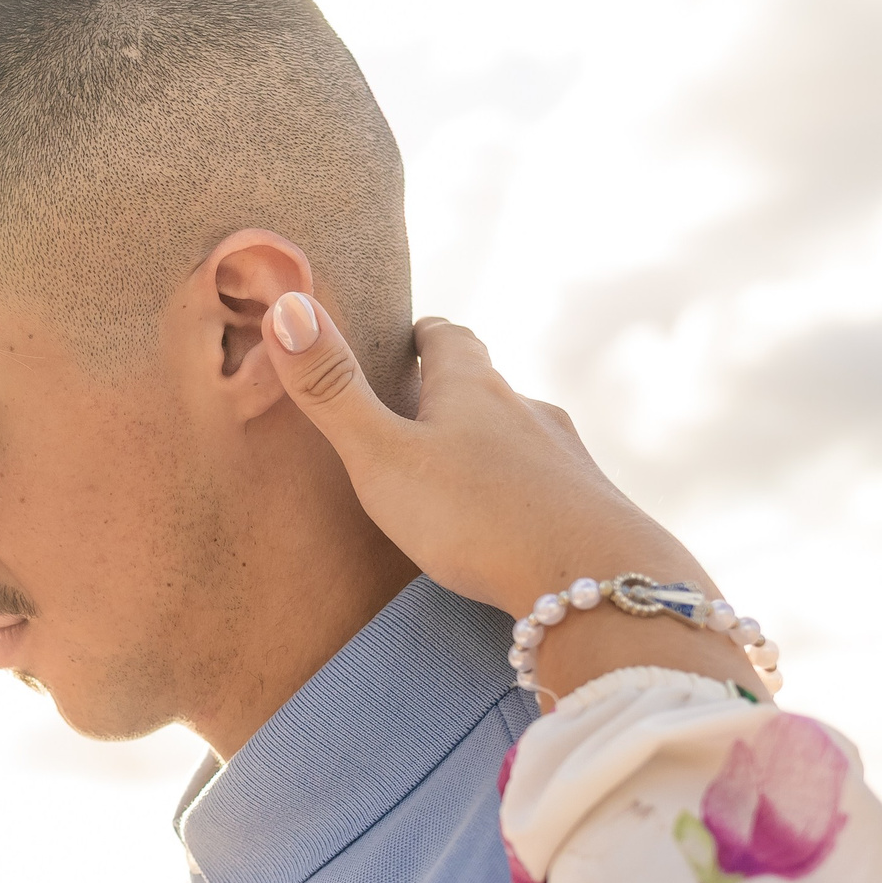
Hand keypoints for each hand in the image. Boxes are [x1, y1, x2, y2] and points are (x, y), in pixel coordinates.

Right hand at [262, 294, 760, 700]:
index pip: (448, 338)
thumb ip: (333, 392)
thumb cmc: (476, 516)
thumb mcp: (383, 456)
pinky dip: (520, 494)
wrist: (595, 580)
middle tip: (416, 412)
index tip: (409, 336)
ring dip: (488, 448)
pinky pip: (546, 487)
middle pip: (486, 387)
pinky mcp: (589, 505)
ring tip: (455, 479)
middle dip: (453, 395)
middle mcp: (525, 408)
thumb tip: (286, 303)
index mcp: (473, 387)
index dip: (424, 334)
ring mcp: (565, 456)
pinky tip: (505, 527)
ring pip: (519, 437)